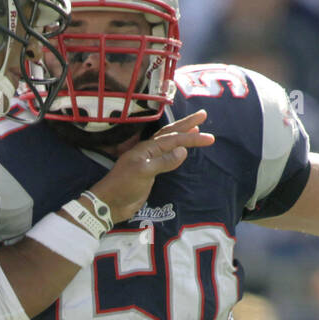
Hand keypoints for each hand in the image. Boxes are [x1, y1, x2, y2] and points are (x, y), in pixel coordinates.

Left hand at [92, 110, 215, 223]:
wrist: (110, 204)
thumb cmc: (124, 186)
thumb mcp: (144, 172)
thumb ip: (163, 161)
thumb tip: (183, 150)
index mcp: (147, 148)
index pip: (173, 139)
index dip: (191, 138)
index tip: (209, 138)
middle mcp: (149, 151)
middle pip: (171, 133)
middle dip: (187, 125)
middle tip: (203, 115)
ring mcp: (149, 161)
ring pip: (169, 144)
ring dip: (182, 135)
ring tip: (196, 130)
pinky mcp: (150, 173)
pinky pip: (167, 157)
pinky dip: (176, 151)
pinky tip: (181, 152)